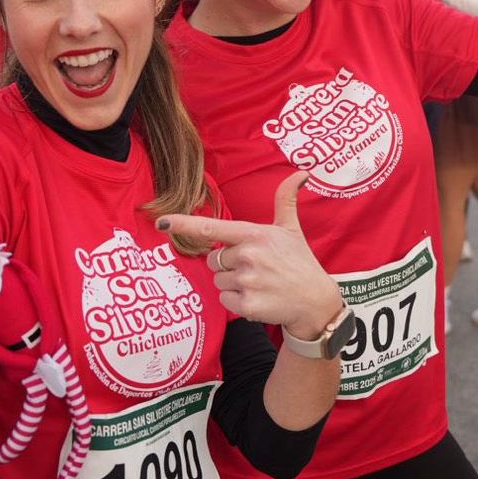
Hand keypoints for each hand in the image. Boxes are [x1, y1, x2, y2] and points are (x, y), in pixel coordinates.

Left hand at [157, 172, 343, 340]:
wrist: (315, 302)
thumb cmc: (300, 262)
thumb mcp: (292, 229)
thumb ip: (286, 199)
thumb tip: (302, 173)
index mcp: (254, 234)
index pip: (212, 229)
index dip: (184, 224)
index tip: (162, 222)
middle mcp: (248, 256)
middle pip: (214, 260)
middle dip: (229, 264)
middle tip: (257, 268)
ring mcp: (247, 281)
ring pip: (218, 281)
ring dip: (234, 284)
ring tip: (260, 283)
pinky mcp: (247, 305)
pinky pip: (225, 301)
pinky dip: (237, 302)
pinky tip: (259, 298)